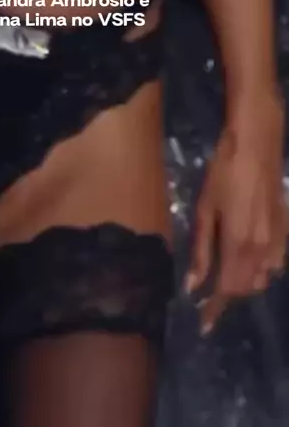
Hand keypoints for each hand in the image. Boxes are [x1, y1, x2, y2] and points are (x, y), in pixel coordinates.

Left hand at [185, 90, 286, 334]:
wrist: (256, 145)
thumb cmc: (223, 173)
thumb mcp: (204, 209)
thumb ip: (200, 250)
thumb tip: (193, 285)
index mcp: (238, 245)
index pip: (226, 290)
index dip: (215, 310)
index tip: (203, 326)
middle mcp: (261, 250)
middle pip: (246, 288)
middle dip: (228, 296)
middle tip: (209, 294)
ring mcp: (278, 241)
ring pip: (262, 278)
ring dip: (244, 283)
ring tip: (226, 275)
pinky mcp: (285, 231)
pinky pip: (275, 264)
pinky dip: (262, 271)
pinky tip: (249, 258)